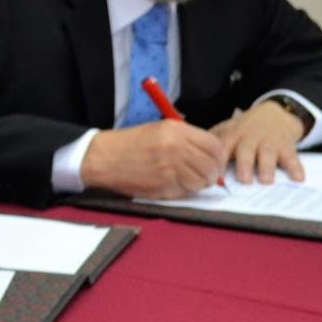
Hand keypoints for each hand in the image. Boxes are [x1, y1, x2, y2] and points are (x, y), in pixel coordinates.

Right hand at [81, 119, 226, 197]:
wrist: (103, 157)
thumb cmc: (130, 144)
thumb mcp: (160, 129)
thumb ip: (187, 139)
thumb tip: (211, 155)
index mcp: (176, 130)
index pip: (214, 146)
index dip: (218, 157)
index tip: (215, 163)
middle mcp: (176, 148)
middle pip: (212, 166)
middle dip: (212, 174)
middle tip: (205, 176)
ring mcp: (169, 168)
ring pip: (201, 182)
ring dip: (198, 184)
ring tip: (186, 180)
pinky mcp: (162, 185)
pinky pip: (185, 192)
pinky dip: (183, 191)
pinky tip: (172, 184)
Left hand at [211, 100, 306, 184]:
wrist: (277, 112)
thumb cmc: (247, 127)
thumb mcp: (227, 129)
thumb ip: (213, 142)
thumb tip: (192, 159)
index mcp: (233, 136)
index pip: (222, 148)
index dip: (218, 162)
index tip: (213, 176)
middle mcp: (250, 138)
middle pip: (246, 150)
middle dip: (244, 164)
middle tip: (243, 180)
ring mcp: (269, 142)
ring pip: (268, 154)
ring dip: (266, 167)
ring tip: (266, 180)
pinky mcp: (287, 146)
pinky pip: (292, 158)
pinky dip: (296, 168)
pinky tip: (298, 178)